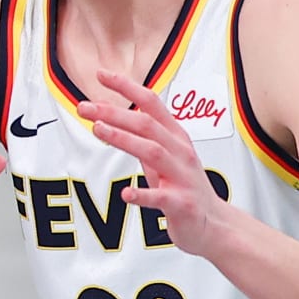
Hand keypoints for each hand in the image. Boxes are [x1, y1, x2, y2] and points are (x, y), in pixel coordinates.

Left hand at [78, 70, 224, 255]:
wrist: (214, 225)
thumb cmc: (186, 189)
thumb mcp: (167, 157)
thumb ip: (145, 139)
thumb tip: (116, 119)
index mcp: (176, 137)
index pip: (151, 103)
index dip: (126, 86)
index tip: (101, 74)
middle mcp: (180, 151)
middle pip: (146, 124)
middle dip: (114, 112)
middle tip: (84, 107)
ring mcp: (182, 177)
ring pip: (152, 151)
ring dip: (123, 139)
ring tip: (98, 130)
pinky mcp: (182, 203)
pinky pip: (160, 197)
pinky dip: (142, 194)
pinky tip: (126, 194)